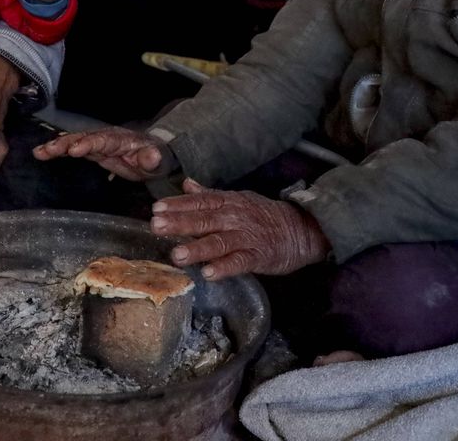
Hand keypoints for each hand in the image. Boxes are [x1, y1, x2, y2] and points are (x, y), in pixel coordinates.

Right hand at [32, 127, 173, 180]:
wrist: (152, 156)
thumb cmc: (154, 159)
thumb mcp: (157, 162)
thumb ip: (153, 159)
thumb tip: (151, 156)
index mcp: (120, 139)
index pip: (103, 140)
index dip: (88, 144)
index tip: (74, 150)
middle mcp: (105, 138)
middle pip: (83, 138)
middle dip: (66, 143)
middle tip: (49, 150)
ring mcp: (96, 143)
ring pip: (74, 141)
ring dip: (57, 145)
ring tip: (39, 152)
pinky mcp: (91, 150)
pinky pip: (71, 148)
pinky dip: (57, 149)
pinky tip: (41, 153)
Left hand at [151, 179, 329, 279]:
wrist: (301, 230)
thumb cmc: (263, 216)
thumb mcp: (237, 199)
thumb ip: (209, 194)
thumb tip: (186, 184)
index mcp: (228, 203)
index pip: (200, 201)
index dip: (178, 204)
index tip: (157, 208)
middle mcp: (235, 217)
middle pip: (204, 219)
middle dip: (179, 223)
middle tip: (156, 226)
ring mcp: (247, 237)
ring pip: (219, 242)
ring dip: (197, 248)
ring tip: (176, 254)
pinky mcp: (258, 257)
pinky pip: (239, 262)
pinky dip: (224, 268)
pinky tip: (207, 273)